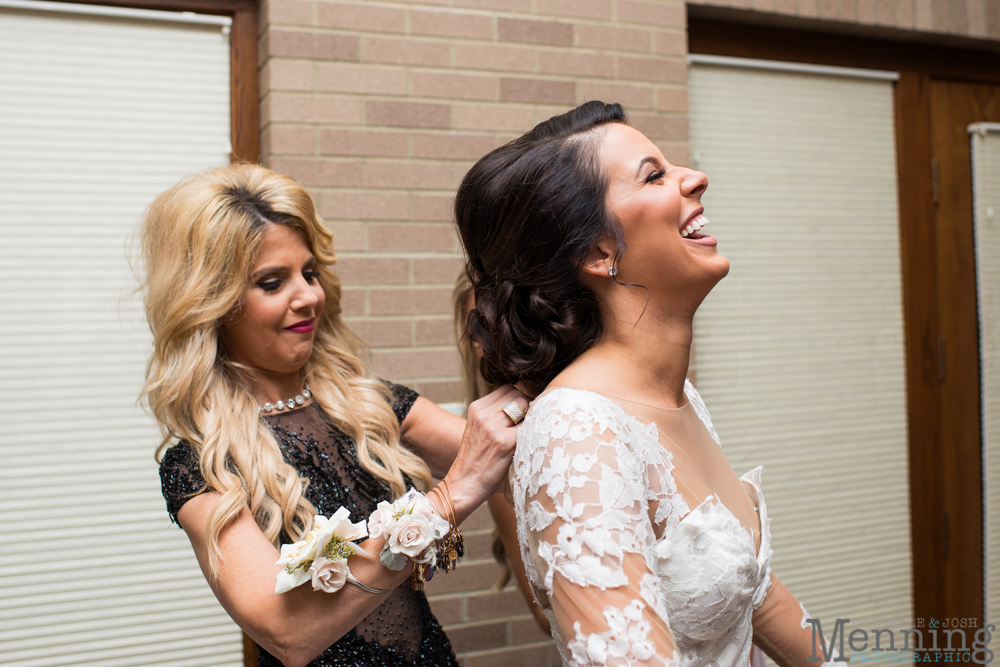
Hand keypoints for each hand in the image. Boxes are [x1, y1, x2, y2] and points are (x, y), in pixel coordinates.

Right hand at [441, 385, 527, 524]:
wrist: (464, 485)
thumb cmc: (475, 460)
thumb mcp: (478, 429)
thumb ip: (494, 414)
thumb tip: (523, 404)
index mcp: (476, 408)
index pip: (506, 388)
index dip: (519, 397)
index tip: (524, 411)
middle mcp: (483, 414)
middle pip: (517, 394)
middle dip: (527, 406)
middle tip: (528, 423)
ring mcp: (493, 427)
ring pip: (524, 406)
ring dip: (531, 418)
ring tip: (528, 433)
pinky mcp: (504, 442)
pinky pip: (529, 426)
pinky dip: (533, 433)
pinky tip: (529, 444)